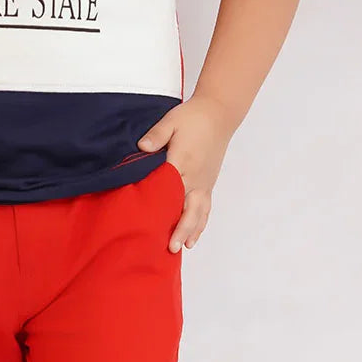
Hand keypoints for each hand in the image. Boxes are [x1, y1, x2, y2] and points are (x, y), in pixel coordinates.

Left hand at [138, 94, 235, 253]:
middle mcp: (196, 177)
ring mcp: (203, 183)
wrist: (219, 114)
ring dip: (191, 230)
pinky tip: (193, 238)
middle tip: (171, 246)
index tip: (154, 224)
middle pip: (189, 208)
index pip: (172, 188)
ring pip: (199, 212)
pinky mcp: (208, 185)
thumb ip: (156, 135)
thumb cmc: (192, 117)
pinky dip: (200, 225)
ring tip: (183, 247)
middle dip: (181, 228)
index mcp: (183, 161)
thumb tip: (143, 147)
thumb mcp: (171, 121)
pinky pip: (205, 209)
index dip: (164, 207)